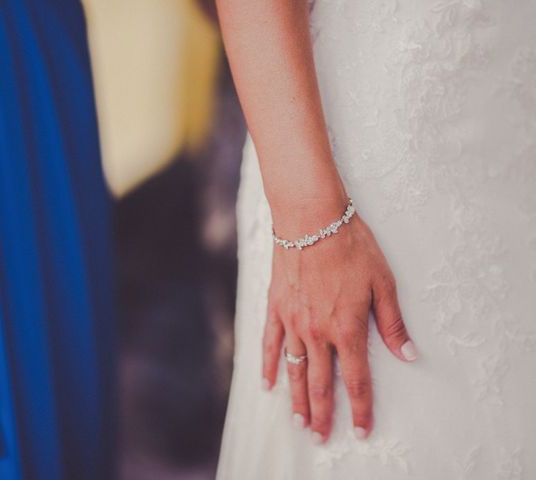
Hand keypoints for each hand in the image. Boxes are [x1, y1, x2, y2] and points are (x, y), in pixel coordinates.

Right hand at [262, 209, 417, 443]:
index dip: (360, 408)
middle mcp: (318, 332)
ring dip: (297, 400)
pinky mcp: (276, 308)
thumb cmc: (350, 245)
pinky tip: (267, 384)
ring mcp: (293, 322)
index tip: (361, 430)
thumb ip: (392, 322)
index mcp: (347, 328)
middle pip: (322, 384)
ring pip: (295, 371)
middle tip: (322, 438)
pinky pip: (269, 344)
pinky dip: (268, 366)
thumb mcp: (382, 282)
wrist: (311, 218)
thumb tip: (408, 355)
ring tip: (299, 423)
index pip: (356, 380)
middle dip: (324, 415)